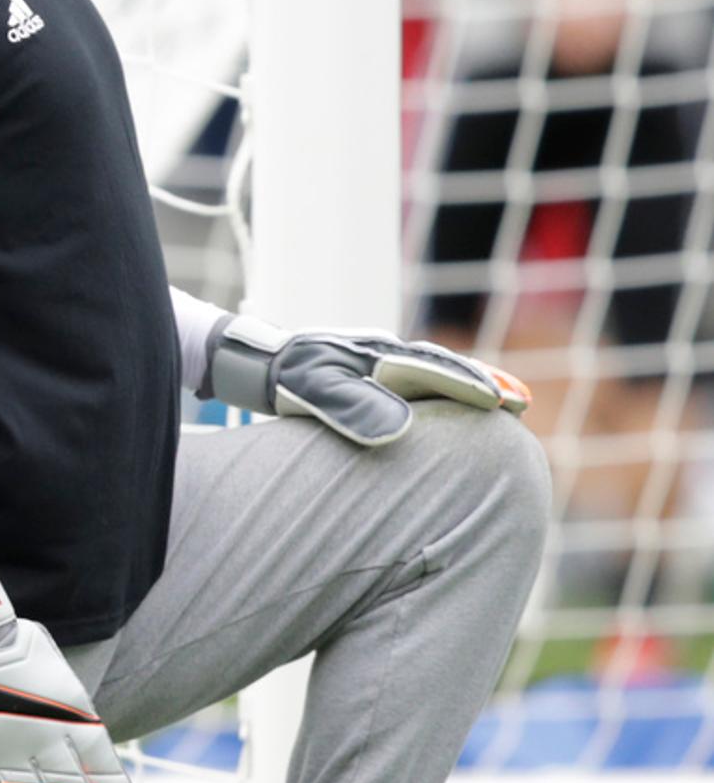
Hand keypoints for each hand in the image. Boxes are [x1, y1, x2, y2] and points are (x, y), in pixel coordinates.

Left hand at [203, 315, 529, 446]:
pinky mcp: (376, 375)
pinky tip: (459, 407)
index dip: (470, 388)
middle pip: (445, 367)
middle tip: (522, 402)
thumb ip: (352, 408)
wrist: (259, 361)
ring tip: (512, 401)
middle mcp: (388, 353)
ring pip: (438, 372)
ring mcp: (384, 362)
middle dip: (484, 383)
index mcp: (379, 355)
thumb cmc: (286, 376)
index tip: (504, 404)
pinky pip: (421, 381)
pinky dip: (447, 389)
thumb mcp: (313, 392)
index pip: (434, 372)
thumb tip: (402, 429)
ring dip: (473, 384)